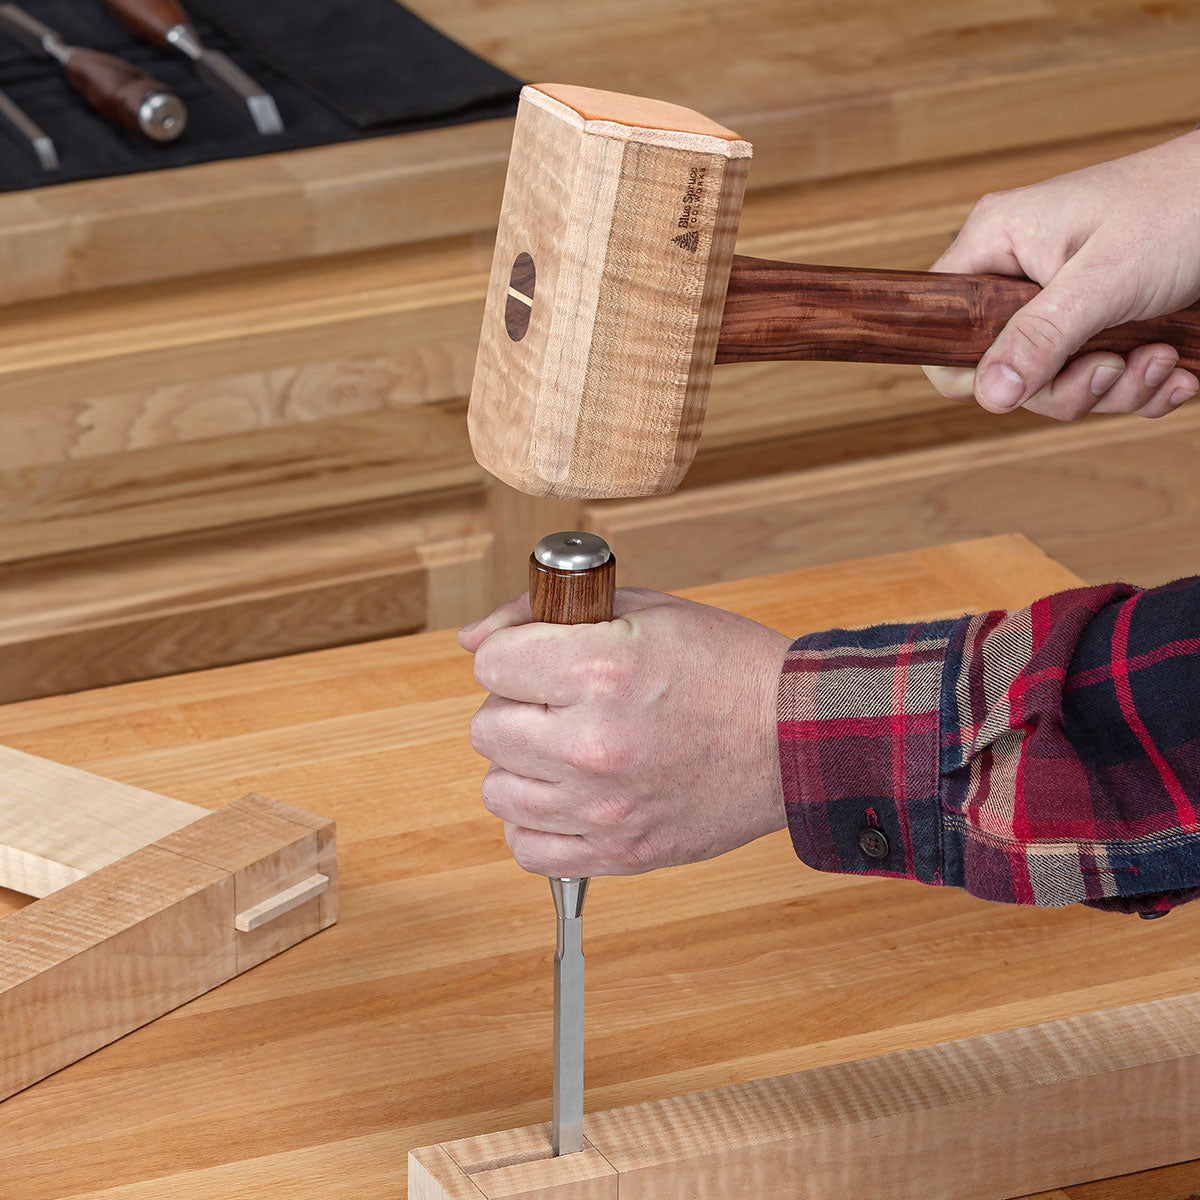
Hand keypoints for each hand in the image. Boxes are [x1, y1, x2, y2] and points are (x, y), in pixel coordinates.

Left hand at [457, 589, 790, 876]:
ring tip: (565, 750)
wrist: (798, 737)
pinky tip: (569, 796)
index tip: (537, 660)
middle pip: (486, 730)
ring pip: (498, 791)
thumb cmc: (728, 667)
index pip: (489, 664)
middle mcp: (592, 743)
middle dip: (515, 709)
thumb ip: (545, 613)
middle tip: (557, 704)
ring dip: (522, 767)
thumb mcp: (644, 609)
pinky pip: (528, 849)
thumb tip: (474, 638)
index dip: (511, 655)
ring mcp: (603, 806)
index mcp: (599, 670)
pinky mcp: (619, 851)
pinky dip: (538, 824)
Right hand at [924, 130, 1199, 419]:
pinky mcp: (1099, 322)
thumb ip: (1040, 338)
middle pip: (1005, 370)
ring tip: (1162, 359)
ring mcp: (1059, 302)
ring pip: (1055, 382)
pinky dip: (1139, 385)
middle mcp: (1018, 276)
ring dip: (1116, 388)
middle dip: (1067, 385)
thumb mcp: (1104, 280)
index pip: (942, 327)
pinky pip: (1098, 379)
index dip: (973, 370)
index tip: (1029, 379)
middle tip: (1114, 367)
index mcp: (996, 245)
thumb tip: (989, 395)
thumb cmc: (1183, 207)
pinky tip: (1174, 367)